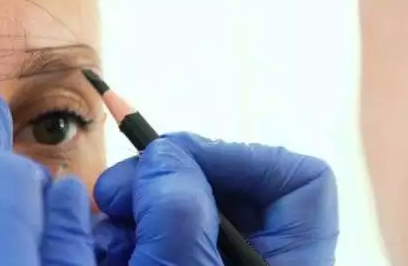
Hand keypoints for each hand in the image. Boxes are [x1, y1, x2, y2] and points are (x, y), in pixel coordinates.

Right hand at [93, 132, 338, 264]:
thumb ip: (180, 210)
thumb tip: (165, 154)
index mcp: (291, 261)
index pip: (301, 181)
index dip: (242, 156)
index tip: (179, 161)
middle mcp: (260, 257)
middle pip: (232, 184)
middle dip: (165, 178)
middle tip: (117, 191)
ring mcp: (221, 262)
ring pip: (188, 204)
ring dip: (138, 205)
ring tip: (106, 227)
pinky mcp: (186, 265)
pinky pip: (164, 231)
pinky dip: (132, 230)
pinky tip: (107, 245)